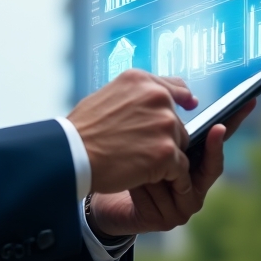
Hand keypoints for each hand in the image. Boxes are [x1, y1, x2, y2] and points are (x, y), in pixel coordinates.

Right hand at [67, 70, 197, 195]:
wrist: (71, 153)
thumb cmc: (83, 129)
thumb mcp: (107, 96)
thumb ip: (136, 96)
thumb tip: (161, 96)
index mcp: (140, 80)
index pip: (174, 87)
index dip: (181, 99)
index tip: (189, 105)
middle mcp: (156, 96)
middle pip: (177, 123)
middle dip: (163, 137)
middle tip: (137, 150)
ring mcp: (164, 124)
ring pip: (179, 146)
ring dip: (165, 157)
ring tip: (137, 163)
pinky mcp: (166, 151)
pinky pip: (179, 169)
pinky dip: (169, 178)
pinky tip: (150, 179)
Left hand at [86, 99, 255, 237]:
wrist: (98, 186)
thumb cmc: (122, 155)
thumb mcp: (144, 132)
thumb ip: (166, 118)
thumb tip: (186, 95)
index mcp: (192, 160)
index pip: (217, 138)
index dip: (233, 122)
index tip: (246, 102)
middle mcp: (195, 184)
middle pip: (209, 165)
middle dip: (197, 150)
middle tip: (197, 134)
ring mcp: (184, 205)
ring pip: (182, 181)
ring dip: (158, 169)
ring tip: (135, 157)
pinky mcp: (168, 220)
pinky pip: (165, 200)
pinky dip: (148, 187)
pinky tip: (133, 181)